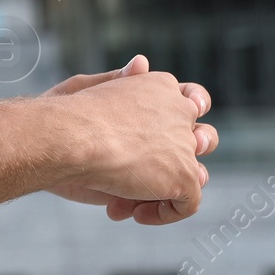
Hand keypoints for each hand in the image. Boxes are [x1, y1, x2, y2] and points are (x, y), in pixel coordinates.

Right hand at [42, 55, 216, 224]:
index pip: (189, 102)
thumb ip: (122, 81)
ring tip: (130, 199)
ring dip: (168, 189)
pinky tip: (130, 212)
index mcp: (160, 86)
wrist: (70, 137)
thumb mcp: (90, 86)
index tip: (154, 141)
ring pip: (198, 174)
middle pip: (205, 137)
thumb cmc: (70, 112)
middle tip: (146, 174)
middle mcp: (180, 112)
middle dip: (184, 157)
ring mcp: (185, 145)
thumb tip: (143, 62)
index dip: (181, 121)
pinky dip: (163, 213)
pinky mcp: (183, 176)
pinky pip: (188, 203)